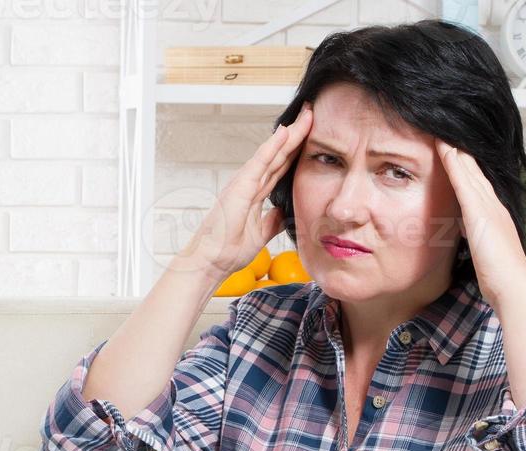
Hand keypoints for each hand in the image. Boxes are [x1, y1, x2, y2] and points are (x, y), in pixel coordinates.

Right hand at [173, 101, 313, 279]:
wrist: (211, 262)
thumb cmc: (228, 250)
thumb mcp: (260, 234)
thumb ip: (272, 220)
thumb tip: (283, 212)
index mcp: (255, 193)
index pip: (281, 166)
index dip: (297, 150)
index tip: (313, 134)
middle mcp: (250, 183)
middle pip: (280, 154)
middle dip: (298, 134)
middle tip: (313, 113)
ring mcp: (244, 182)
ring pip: (273, 153)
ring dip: (290, 134)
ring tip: (306, 115)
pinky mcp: (240, 186)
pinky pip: (260, 162)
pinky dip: (272, 147)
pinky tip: (285, 132)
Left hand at [434, 138, 525, 305]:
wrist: (513, 287)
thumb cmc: (501, 277)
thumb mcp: (486, 252)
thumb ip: (477, 238)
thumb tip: (468, 233)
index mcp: (495, 214)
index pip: (478, 184)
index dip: (466, 166)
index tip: (454, 150)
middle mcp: (494, 205)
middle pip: (475, 171)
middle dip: (461, 151)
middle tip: (447, 131)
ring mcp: (488, 207)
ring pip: (470, 170)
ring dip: (456, 150)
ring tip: (443, 131)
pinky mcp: (480, 212)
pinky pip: (464, 182)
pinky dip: (454, 163)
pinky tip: (444, 148)